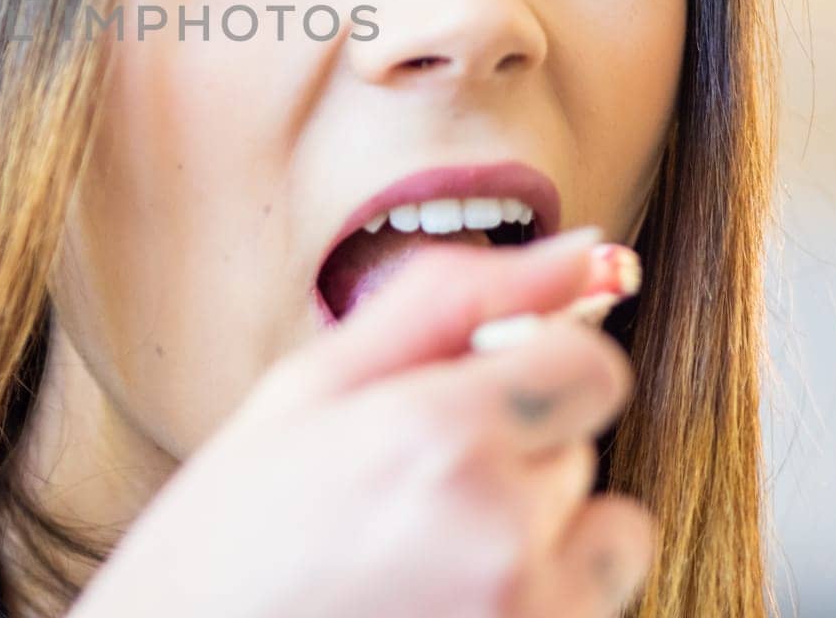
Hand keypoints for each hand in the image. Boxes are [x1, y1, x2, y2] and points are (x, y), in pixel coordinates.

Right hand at [68, 230, 654, 617]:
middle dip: (516, 455)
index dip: (531, 370)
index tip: (469, 398)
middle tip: (410, 489)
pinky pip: (591, 608)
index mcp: (433, 433)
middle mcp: (496, 530)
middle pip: (583, 449)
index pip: (593, 367)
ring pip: (606, 537)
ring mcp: (525, 615)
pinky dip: (539, 601)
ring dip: (546, 537)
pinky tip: (447, 601)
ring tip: (434, 554)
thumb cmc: (229, 534)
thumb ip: (450, 302)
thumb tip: (582, 253)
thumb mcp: (307, 388)